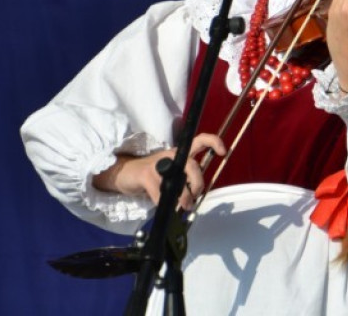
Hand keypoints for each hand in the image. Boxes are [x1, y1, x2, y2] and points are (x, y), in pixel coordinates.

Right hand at [93, 132, 225, 210]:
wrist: (123, 174)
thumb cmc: (150, 175)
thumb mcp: (170, 174)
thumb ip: (183, 181)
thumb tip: (195, 198)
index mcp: (179, 154)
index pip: (199, 141)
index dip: (213, 142)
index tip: (223, 152)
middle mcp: (171, 155)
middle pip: (192, 166)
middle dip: (197, 183)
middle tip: (195, 196)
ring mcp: (158, 164)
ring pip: (178, 180)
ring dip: (183, 197)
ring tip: (184, 206)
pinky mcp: (145, 175)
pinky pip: (159, 193)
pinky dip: (164, 203)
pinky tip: (164, 206)